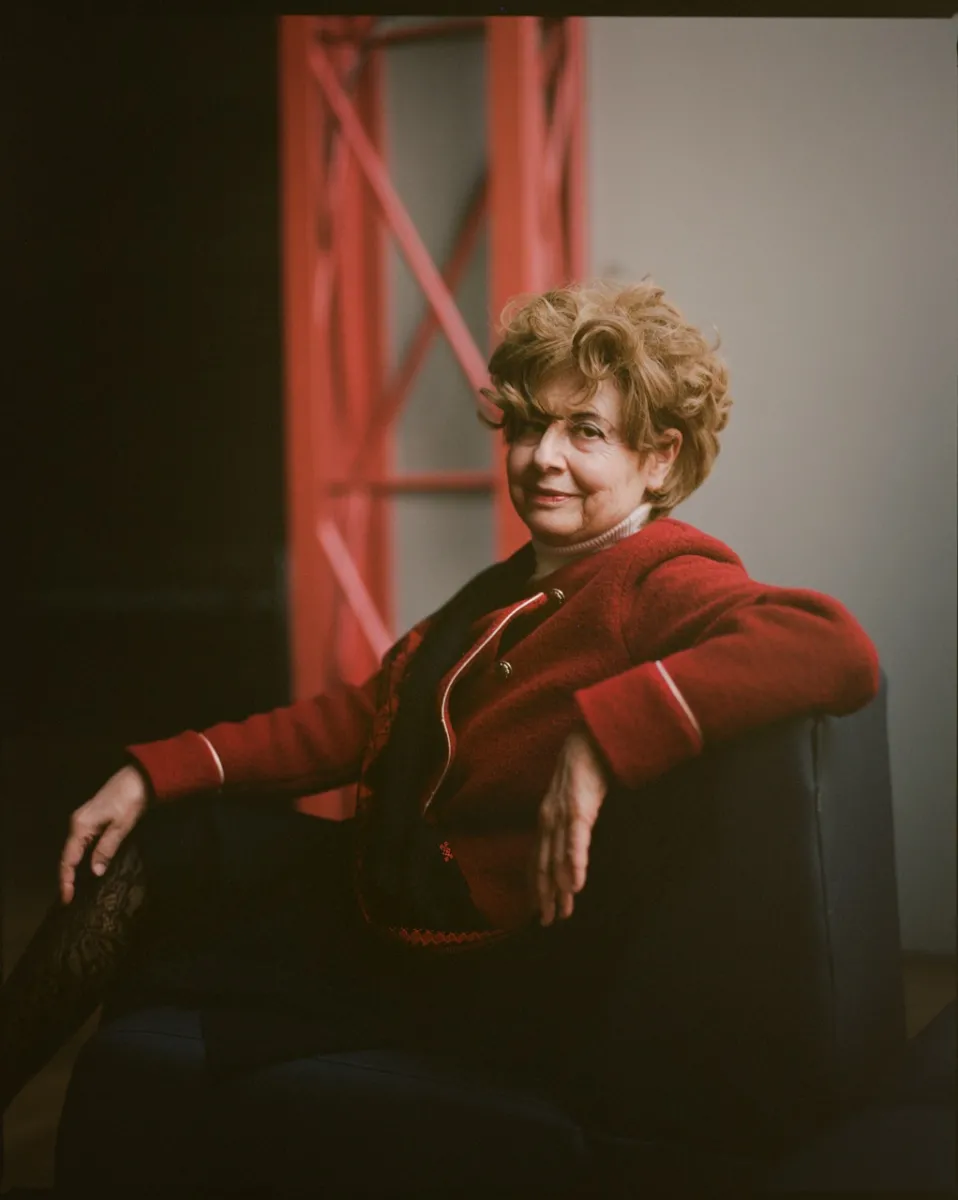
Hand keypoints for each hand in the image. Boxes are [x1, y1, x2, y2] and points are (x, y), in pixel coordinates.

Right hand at [59, 765, 148, 903]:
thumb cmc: (131, 799)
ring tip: (77, 888)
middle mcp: (78, 823)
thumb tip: (94, 872)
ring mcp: (85, 820)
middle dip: (68, 877)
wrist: (140, 776)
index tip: (66, 899)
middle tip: (71, 898)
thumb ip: (107, 848)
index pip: (68, 859)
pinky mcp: (93, 818)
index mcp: (81, 826)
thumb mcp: (121, 826)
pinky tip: (87, 867)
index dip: (66, 881)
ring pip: (75, 850)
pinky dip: (82, 858)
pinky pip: (83, 843)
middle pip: (68, 856)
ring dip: (74, 869)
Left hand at [535, 727, 610, 925]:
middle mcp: (548, 819)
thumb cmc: (583, 771)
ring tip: (560, 912)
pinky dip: (573, 862)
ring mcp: (561, 814)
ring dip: (558, 887)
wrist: (588, 740)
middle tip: (547, 922)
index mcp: (546, 819)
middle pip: (543, 864)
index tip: (538, 910)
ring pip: (557, 857)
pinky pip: (575, 839)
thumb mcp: (572, 800)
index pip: (537, 859)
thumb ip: (570, 823)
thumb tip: (570, 844)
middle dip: (545, 895)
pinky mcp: (578, 807)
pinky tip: (575, 883)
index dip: (537, 886)